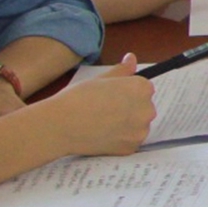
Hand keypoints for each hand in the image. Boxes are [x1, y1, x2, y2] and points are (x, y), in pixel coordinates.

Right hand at [37, 56, 156, 155]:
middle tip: (106, 111)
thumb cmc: (78, 98)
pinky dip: (120, 140)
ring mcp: (140, 131)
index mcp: (141, 88)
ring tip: (103, 124)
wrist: (61, 125)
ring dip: (127, 125)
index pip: (144, 88)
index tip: (113, 97)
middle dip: (130, 108)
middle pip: (144, 107)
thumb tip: (132, 59)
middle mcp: (146, 109)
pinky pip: (131, 141)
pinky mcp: (131, 147)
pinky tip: (103, 136)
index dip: (127, 92)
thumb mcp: (100, 79)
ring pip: (138, 125)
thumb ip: (121, 70)